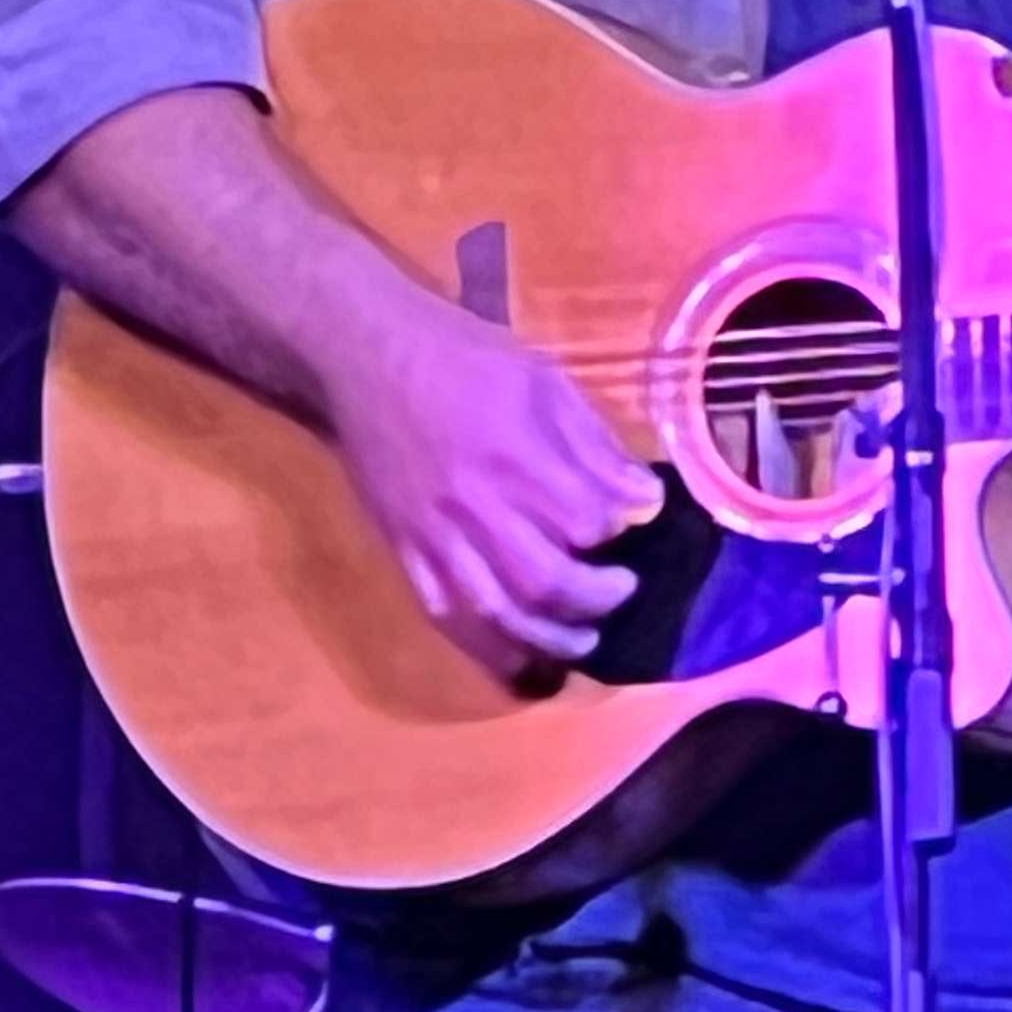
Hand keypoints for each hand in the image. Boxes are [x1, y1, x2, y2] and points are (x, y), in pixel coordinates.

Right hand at [323, 292, 663, 661]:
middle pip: (544, 583)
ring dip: (547, 640)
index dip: (621, 533)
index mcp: (517, 457)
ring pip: (495, 613)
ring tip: (580, 642)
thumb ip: (594, 444)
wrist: (367, 359)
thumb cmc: (464, 358)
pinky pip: (444, 615)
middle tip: (620, 591)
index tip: (636, 526)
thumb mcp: (543, 379)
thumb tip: (644, 498)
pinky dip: (485, 646)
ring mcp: (435, 536)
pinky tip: (517, 654)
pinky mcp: (404, 551)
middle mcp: (476, 507)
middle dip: (594, 601)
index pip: (586, 523)